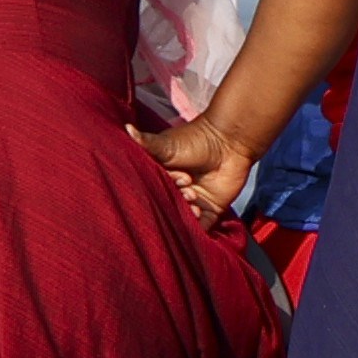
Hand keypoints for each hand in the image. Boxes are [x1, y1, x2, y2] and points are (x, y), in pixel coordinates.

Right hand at [132, 116, 259, 223]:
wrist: (230, 140)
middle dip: (174, 205)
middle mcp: (176, 193)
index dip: (162, 190)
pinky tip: (200, 217)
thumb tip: (127, 128)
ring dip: (187, 217)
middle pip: (168, 208)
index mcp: (162, 179)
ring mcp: (193, 203)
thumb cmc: (196, 140)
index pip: (154, 192)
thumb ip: (146, 142)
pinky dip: (199, 229)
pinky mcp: (211, 211)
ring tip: (195, 205)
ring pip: (183, 219)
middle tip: (188, 191)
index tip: (177, 179)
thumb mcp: (167, 144)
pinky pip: (202, 227)